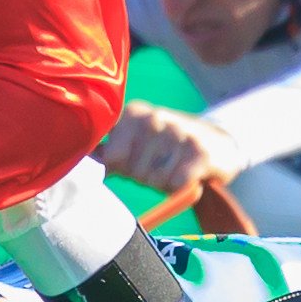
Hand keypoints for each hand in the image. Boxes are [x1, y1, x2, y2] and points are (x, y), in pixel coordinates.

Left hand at [100, 102, 242, 196]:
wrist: (219, 143)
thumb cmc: (168, 147)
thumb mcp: (136, 140)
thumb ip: (108, 148)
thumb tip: (81, 156)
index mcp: (134, 113)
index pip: (111, 158)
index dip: (122, 168)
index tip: (135, 160)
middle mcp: (155, 118)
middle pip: (134, 173)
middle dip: (145, 177)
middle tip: (162, 164)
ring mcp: (179, 132)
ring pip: (155, 181)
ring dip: (165, 182)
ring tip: (176, 166)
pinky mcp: (200, 151)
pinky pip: (177, 185)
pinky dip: (183, 188)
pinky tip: (191, 173)